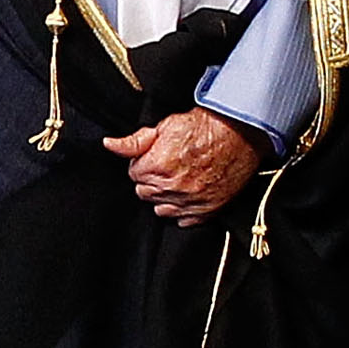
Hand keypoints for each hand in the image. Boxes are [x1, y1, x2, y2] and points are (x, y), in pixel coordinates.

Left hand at [103, 108, 260, 223]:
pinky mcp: (207, 210)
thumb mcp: (164, 126)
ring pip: (160, 209)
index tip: (154, 156)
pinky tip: (187, 193)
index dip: (143, 163)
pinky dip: (182, 209)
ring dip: (164, 196)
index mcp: (157, 166)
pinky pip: (182, 220)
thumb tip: (110, 145)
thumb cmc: (202, 127)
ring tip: (177, 178)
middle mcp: (172, 187)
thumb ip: (134, 141)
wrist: (238, 134)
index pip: (134, 174)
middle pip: (144, 192)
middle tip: (166, 165)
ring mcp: (190, 201)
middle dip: (150, 180)